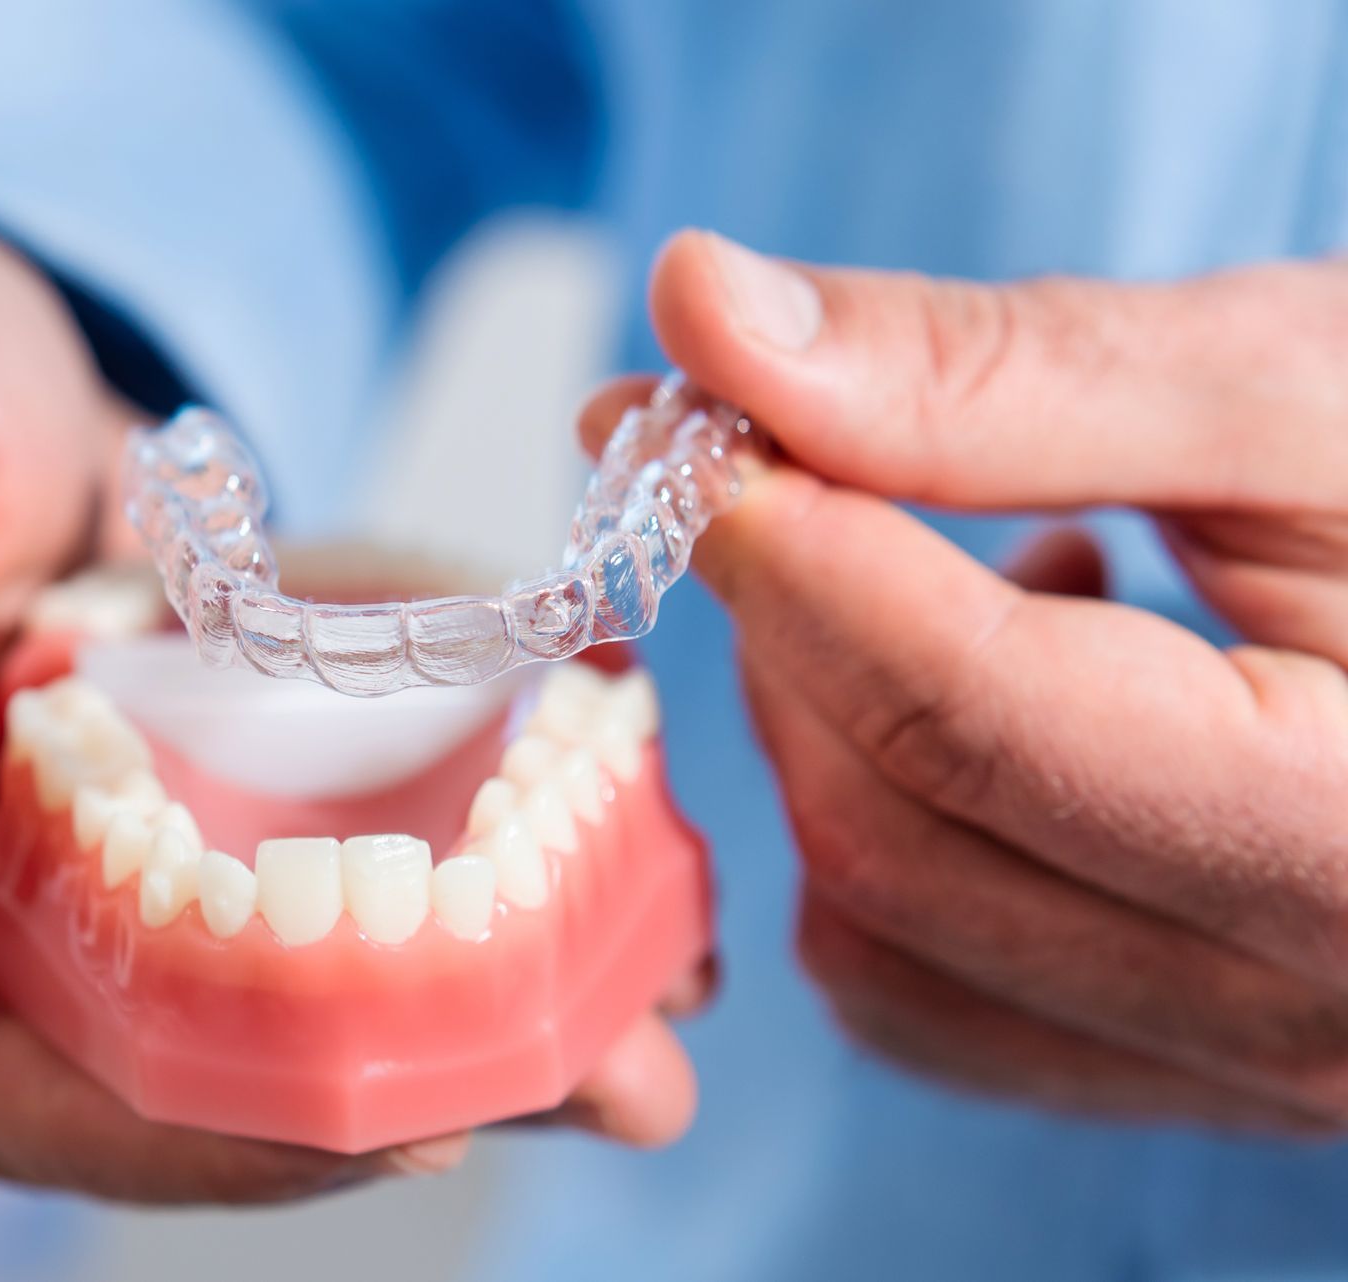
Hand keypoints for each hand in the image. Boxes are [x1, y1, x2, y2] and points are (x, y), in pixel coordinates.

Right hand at [0, 213, 699, 1204]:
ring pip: (254, 1002)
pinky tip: (588, 901)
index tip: (365, 1123)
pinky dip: (436, 901)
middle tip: (576, 1079)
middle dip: (362, 1100)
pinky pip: (308, 888)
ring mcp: (85, 868)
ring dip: (439, 1021)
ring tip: (632, 1035)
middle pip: (152, 1073)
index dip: (168, 1131)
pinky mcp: (185, 817)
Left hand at [583, 232, 1347, 1132]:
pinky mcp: (1186, 1070)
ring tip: (930, 580)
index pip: (966, 715)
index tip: (665, 420)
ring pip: (886, 939)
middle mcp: (1308, 1008)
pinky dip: (887, 842)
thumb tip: (704, 312)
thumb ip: (995, 374)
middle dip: (787, 636)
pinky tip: (990, 709)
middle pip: (897, 838)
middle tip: (766, 474)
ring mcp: (1247, 1068)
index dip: (779, 550)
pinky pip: (935, 997)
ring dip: (829, 737)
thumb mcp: (1285, 394)